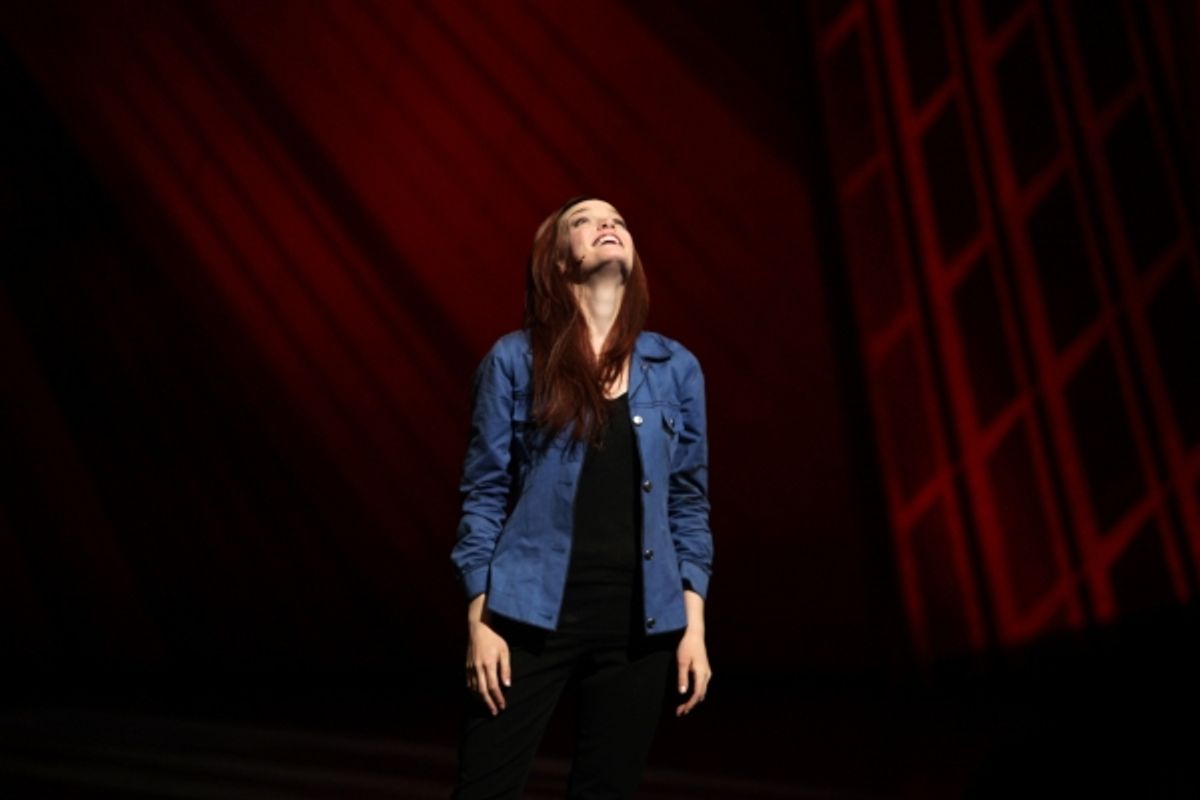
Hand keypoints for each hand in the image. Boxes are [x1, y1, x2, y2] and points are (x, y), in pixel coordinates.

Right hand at [465, 601, 510, 715]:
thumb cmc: (494, 639)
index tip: (502, 706)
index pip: (493, 687)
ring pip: (474, 689)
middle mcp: (478, 668)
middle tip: (494, 712)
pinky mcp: (466, 666)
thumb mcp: (504, 651)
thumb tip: (507, 685)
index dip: (498, 698)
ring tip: (488, 706)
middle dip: (489, 703)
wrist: (478, 629)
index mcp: (488, 664)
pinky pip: (469, 683)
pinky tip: (478, 696)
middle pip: (482, 691)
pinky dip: (473, 692)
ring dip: (481, 699)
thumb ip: (505, 669)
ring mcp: (470, 668)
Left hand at [674, 629, 710, 715]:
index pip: (697, 694)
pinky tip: (689, 696)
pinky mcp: (705, 671)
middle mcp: (707, 675)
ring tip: (683, 707)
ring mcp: (707, 673)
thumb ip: (682, 677)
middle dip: (690, 704)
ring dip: (693, 700)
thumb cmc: (687, 647)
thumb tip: (682, 692)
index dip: (690, 704)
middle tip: (680, 712)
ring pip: (702, 691)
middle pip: (700, 694)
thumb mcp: (682, 662)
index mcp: (702, 674)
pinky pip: (702, 686)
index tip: (682, 710)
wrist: (695, 635)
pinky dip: (696, 693)